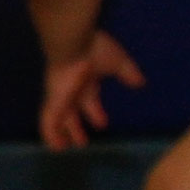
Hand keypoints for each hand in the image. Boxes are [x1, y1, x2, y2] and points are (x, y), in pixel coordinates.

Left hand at [40, 30, 145, 149]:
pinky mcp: (53, 100)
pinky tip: (55, 147)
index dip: (95, 112)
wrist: (73, 42)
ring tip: (65, 148)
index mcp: (86, 80)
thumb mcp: (119, 63)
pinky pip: (48, 120)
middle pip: (72, 113)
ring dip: (63, 133)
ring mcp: (60, 95)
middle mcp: (71, 89)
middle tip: (82, 142)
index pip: (89, 100)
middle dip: (76, 127)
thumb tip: (140, 82)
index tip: (102, 124)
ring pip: (58, 119)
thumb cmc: (95, 49)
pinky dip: (50, 133)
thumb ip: (128, 73)